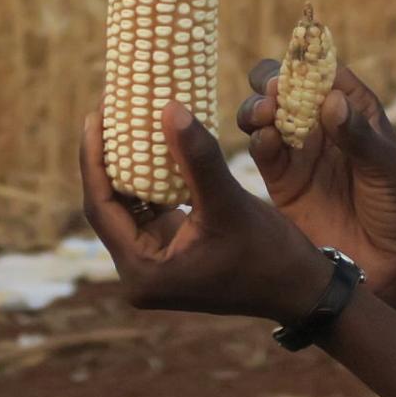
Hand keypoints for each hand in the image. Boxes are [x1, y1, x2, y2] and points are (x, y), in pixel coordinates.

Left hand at [79, 102, 333, 324]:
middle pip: (109, 205)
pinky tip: (157, 145)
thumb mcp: (229, 202)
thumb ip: (198, 157)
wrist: (303, 289)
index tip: (96, 114)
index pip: (101, 207)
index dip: (93, 159)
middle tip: (109, 110)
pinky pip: (151, 210)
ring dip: (129, 166)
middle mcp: (141, 273)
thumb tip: (168, 107)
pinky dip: (152, 179)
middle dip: (108, 158)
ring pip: (129, 206)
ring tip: (128, 121)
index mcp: (143, 271)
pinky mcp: (173, 254)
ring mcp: (156, 265)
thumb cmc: (269, 254)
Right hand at [235, 61, 395, 300]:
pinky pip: (263, 153)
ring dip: (259, 108)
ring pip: (267, 116)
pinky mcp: (282, 183)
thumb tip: (331, 101)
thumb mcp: (389, 171)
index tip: (297, 61)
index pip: (328, 73)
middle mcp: (324, 127)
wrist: (392, 269)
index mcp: (357, 112)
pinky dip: (258, 141)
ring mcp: (301, 153)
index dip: (309, 61)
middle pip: (287, 89)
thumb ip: (360, 138)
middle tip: (272, 90)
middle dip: (273, 81)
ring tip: (264, 113)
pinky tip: (266, 141)